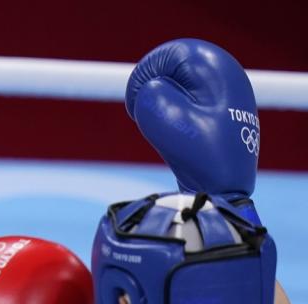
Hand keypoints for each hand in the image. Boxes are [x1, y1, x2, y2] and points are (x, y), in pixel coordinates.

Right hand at [126, 39, 260, 221]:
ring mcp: (228, 92)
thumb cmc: (197, 153)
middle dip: (155, 90)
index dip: (142, 77)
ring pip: (181, 85)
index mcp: (214, 67)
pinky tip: (182, 133)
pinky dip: (179, 113)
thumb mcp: (161, 117)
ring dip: (165, 103)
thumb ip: (147, 91)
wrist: (228, 188)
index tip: (136, 106)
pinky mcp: (225, 110)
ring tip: (168, 128)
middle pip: (174, 67)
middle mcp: (227, 73)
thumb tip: (153, 88)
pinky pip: (192, 100)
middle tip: (147, 117)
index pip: (165, 55)